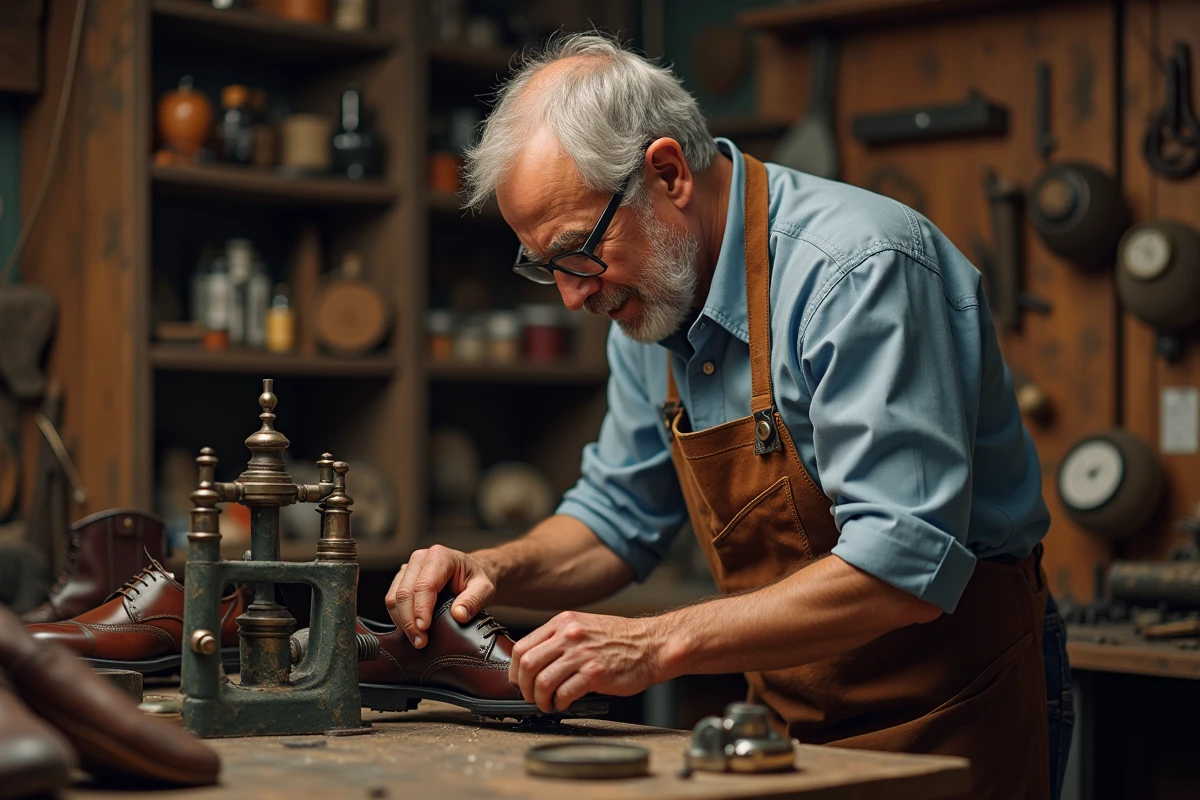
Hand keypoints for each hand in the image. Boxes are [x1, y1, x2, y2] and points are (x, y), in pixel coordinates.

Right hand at [385, 545, 495, 648]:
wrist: (471, 572)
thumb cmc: (476, 578)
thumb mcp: (484, 588)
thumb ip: (473, 601)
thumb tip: (458, 615)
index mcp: (440, 556)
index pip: (424, 585)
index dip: (421, 609)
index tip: (424, 629)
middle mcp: (420, 559)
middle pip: (404, 592)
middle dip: (409, 621)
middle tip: (420, 642)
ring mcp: (409, 568)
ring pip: (393, 597)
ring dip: (402, 621)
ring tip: (416, 639)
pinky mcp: (402, 579)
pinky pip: (393, 600)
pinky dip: (399, 617)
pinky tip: (411, 629)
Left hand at [509, 611, 665, 712]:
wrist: (651, 645)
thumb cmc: (621, 639)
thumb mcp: (585, 627)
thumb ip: (560, 639)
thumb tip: (535, 662)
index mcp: (563, 623)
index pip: (522, 646)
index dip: (515, 670)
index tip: (519, 681)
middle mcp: (570, 635)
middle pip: (527, 665)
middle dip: (524, 688)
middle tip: (531, 697)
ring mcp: (582, 654)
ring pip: (542, 682)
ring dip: (540, 699)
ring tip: (548, 704)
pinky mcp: (595, 673)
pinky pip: (564, 693)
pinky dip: (559, 704)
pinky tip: (564, 704)